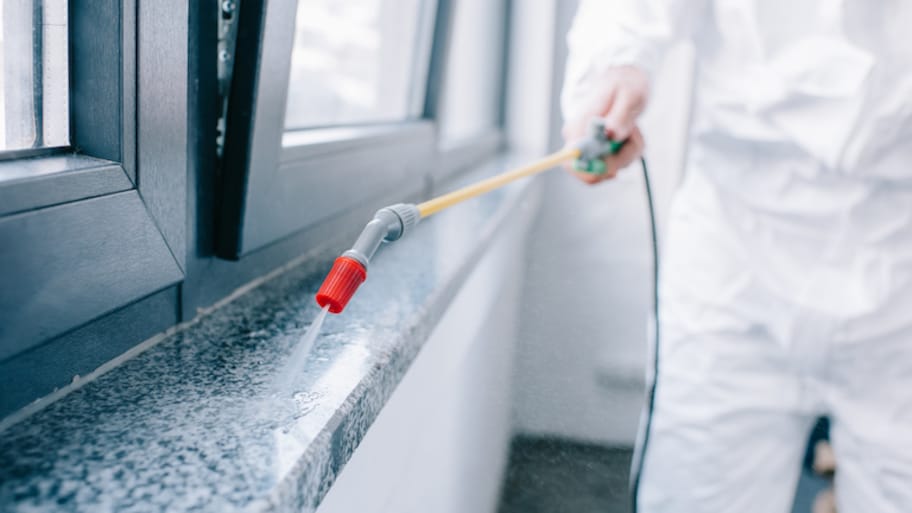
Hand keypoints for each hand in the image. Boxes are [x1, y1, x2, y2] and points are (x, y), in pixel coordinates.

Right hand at [562, 65, 647, 183]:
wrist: (624, 82)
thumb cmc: (625, 85)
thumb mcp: (628, 95)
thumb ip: (619, 116)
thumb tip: (610, 135)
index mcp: (578, 126)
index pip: (570, 161)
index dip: (592, 169)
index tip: (615, 158)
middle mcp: (577, 140)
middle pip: (592, 172)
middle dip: (619, 160)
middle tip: (632, 135)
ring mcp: (587, 149)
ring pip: (608, 170)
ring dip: (629, 153)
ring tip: (633, 129)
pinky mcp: (598, 154)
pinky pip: (615, 166)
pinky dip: (629, 154)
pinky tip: (630, 135)